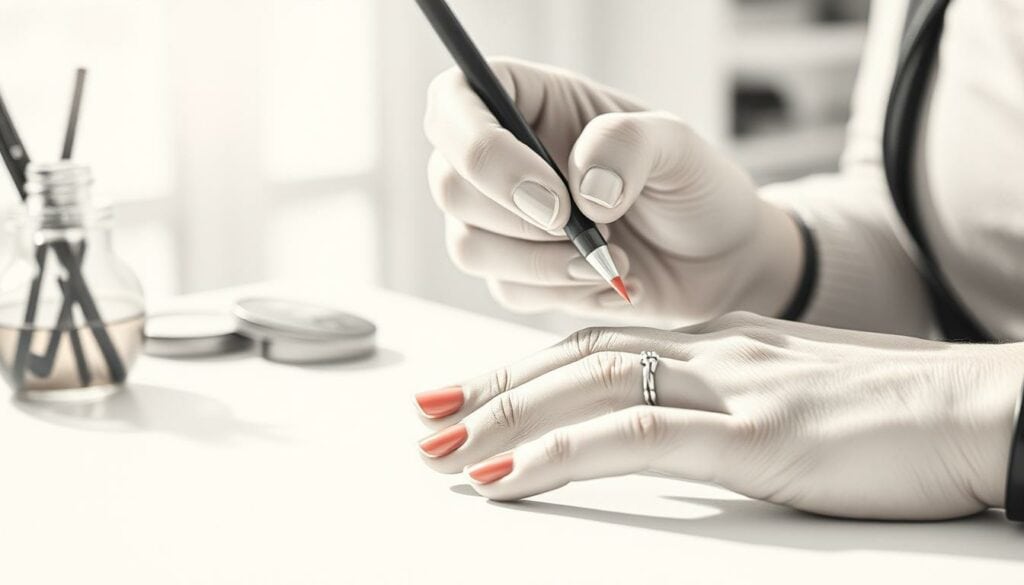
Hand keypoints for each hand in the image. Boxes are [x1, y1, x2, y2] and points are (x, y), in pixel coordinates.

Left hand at [414, 312, 1023, 519]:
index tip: (466, 393)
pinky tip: (508, 476)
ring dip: (504, 419)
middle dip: (491, 389)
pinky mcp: (759, 434)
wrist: (983, 412)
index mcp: (717, 341)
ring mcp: (733, 386)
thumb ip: (718, 405)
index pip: (594, 347)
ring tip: (442, 449)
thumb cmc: (891, 418)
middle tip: (422, 415)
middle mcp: (712, 349)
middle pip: (572, 361)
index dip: (522, 368)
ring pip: (587, 389)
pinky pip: (636, 437)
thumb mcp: (786, 402)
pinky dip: (560, 455)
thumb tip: (655, 431)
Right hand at [424, 58, 802, 323]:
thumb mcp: (677, 145)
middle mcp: (504, 158)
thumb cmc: (694, 186)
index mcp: (529, 103)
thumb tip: (582, 191)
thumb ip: (628, 144)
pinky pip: (507, 290)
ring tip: (614, 257)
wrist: (717, 259)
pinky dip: (565, 294)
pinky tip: (615, 282)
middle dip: (518, 219)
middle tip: (591, 229)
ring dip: (543, 263)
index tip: (553, 196)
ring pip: (467, 245)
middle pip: (448, 184)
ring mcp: (502, 219)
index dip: (481, 150)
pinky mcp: (517, 273)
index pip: (454, 103)